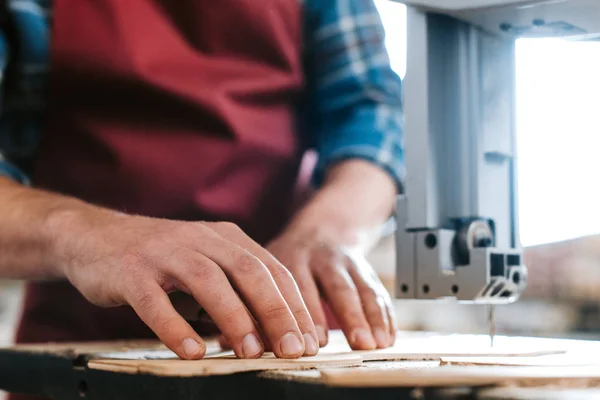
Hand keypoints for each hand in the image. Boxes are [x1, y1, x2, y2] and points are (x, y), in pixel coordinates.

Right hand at [52, 211, 318, 359]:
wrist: (95, 237)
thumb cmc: (161, 261)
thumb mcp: (205, 267)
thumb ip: (235, 292)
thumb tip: (271, 335)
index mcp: (225, 237)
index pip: (271, 268)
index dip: (294, 304)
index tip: (310, 340)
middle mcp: (200, 238)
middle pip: (248, 271)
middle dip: (275, 311)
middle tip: (292, 350)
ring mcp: (164, 252)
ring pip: (207, 280)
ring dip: (233, 318)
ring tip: (250, 353)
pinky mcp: (131, 270)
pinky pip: (154, 300)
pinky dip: (174, 326)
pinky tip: (191, 351)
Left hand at [268, 225, 395, 349]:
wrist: (321, 229)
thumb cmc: (286, 260)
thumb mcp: (267, 267)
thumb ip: (257, 300)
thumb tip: (243, 342)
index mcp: (293, 257)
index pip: (301, 287)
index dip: (309, 315)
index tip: (314, 344)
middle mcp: (322, 258)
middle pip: (338, 287)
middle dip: (350, 317)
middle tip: (358, 344)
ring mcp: (348, 262)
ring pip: (363, 289)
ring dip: (372, 318)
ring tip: (377, 345)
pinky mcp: (366, 269)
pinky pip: (378, 291)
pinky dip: (385, 315)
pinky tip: (389, 338)